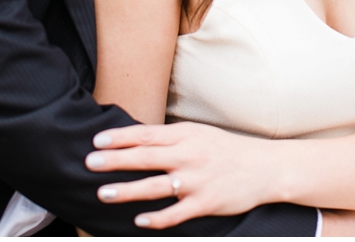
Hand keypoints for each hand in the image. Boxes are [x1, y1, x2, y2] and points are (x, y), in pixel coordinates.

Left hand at [86, 122, 275, 228]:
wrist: (265, 168)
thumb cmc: (224, 148)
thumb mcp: (196, 133)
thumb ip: (168, 137)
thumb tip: (133, 139)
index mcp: (184, 136)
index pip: (145, 134)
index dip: (119, 138)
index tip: (96, 141)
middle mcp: (188, 156)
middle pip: (145, 157)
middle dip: (115, 161)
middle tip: (89, 163)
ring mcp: (197, 181)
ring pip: (155, 187)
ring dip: (127, 191)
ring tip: (104, 193)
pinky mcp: (207, 203)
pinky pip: (177, 213)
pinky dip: (157, 218)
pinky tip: (139, 221)